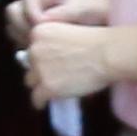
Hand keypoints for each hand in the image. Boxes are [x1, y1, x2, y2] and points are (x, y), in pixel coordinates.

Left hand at [8, 0, 125, 102]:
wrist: (107, 53)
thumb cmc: (97, 42)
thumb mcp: (67, 33)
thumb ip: (52, 44)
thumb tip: (44, 65)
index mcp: (38, 32)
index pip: (31, 48)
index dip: (41, 57)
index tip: (52, 64)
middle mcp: (34, 49)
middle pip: (29, 65)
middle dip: (40, 70)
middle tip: (55, 76)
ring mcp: (39, 69)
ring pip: (31, 82)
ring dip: (40, 85)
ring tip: (53, 89)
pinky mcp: (47, 87)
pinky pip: (36, 99)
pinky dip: (40, 102)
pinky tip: (46, 103)